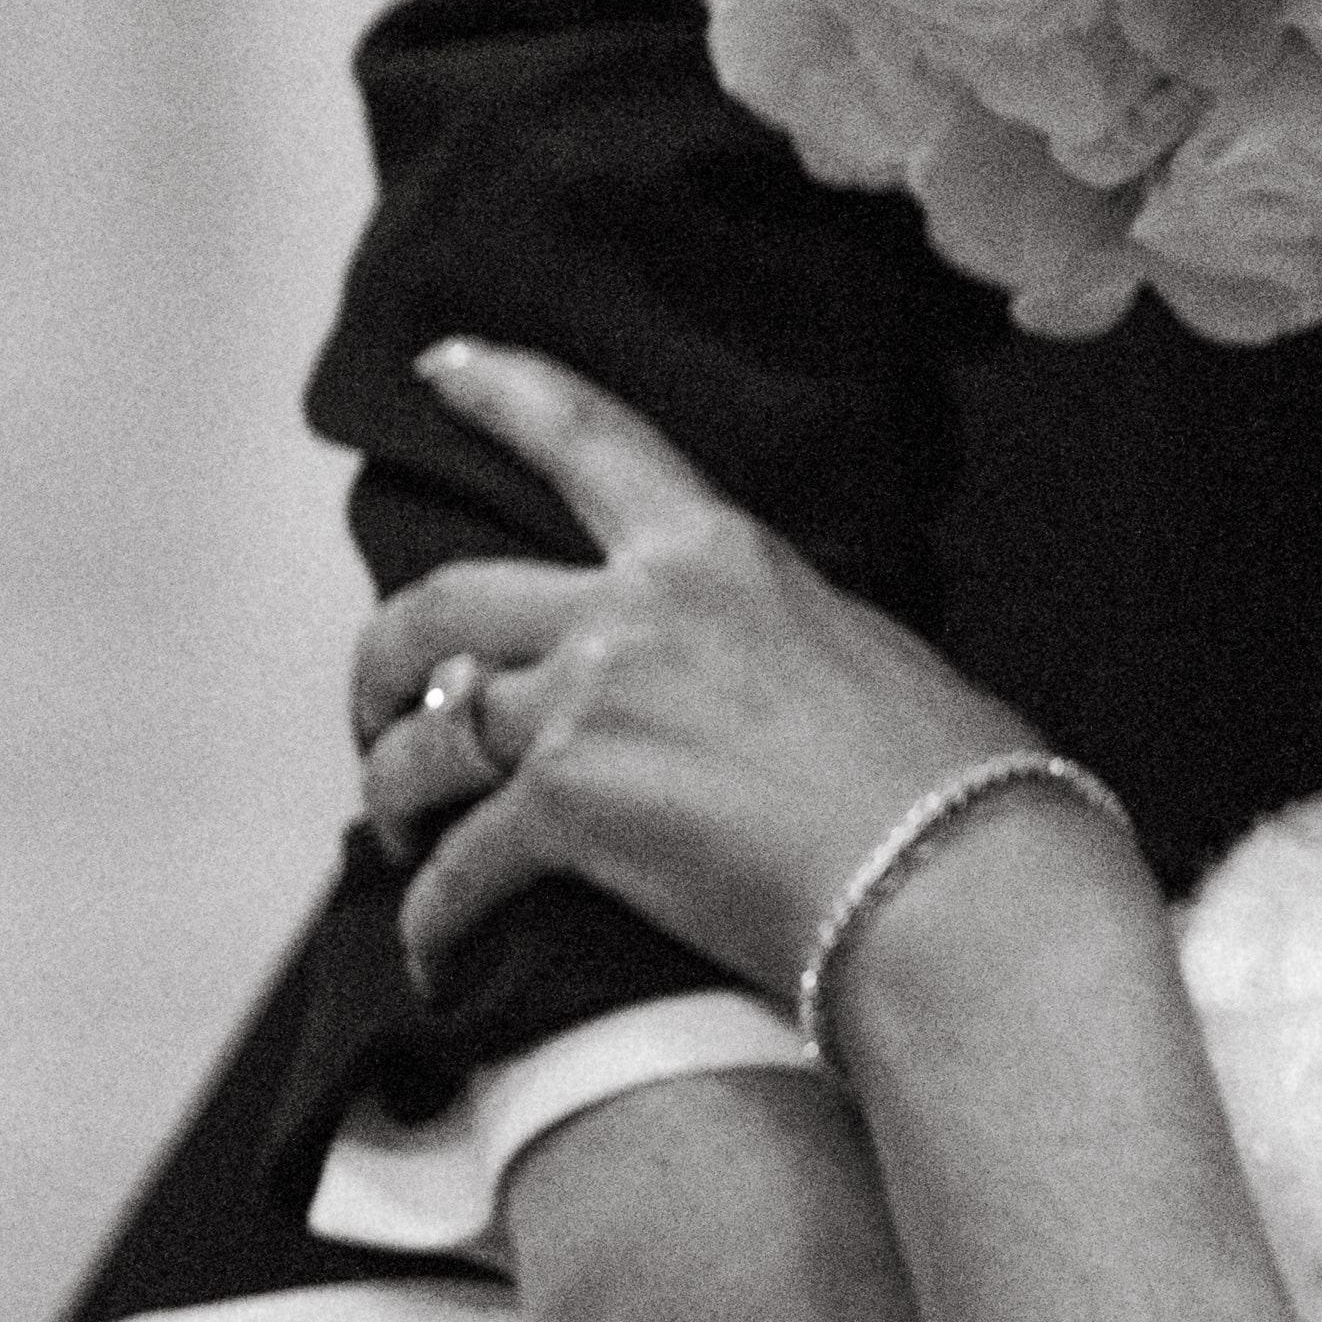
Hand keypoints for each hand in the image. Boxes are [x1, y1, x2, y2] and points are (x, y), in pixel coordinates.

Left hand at [355, 337, 1067, 1011]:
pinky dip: (435, 917)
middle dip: (379, 658)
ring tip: (398, 829)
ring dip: (391, 788)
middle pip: (445, 603)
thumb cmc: (942, 778)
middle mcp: (635, 610)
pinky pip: (460, 866)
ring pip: (425, 735)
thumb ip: (762, 639)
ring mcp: (592, 705)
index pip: (587, 440)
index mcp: (715, 552)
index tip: (440, 367)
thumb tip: (736, 685)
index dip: (500, 392)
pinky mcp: (571, 811)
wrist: (947, 873)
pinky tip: (438, 954)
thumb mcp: (853, 647)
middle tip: (374, 701)